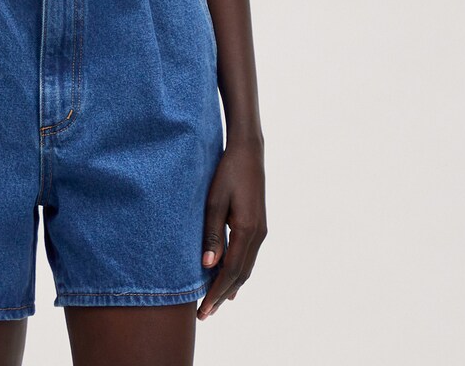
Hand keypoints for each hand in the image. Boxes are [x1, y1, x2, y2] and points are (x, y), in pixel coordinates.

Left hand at [197, 138, 266, 320]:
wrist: (248, 151)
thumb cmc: (227, 172)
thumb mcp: (214, 201)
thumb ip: (212, 234)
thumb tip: (209, 266)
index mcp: (247, 230)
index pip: (231, 272)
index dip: (216, 293)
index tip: (203, 310)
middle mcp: (258, 234)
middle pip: (240, 275)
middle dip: (222, 295)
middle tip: (205, 314)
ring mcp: (261, 230)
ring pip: (247, 267)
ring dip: (231, 286)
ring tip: (215, 302)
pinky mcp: (259, 224)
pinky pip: (248, 256)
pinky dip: (238, 272)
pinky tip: (230, 277)